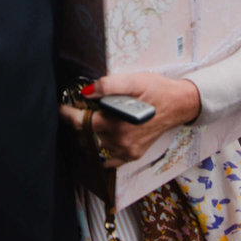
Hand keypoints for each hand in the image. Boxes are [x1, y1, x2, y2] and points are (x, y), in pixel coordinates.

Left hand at [59, 72, 200, 168]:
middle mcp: (120, 140)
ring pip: (96, 144)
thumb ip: (109, 85)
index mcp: (117, 123)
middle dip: (81, 120)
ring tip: (98, 118)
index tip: (61, 108)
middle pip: (87, 134)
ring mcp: (127, 150)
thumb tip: (88, 91)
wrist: (179, 104)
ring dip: (92, 133)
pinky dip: (102, 150)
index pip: (82, 122)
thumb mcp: (134, 81)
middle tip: (84, 107)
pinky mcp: (133, 155)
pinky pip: (109, 159)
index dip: (68, 114)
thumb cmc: (157, 90)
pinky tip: (103, 138)